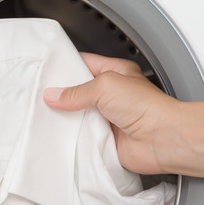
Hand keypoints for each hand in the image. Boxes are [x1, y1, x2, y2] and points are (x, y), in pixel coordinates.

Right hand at [43, 53, 179, 174]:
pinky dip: (72, 138)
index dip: (65, 66)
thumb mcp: (106, 86)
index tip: (45, 71)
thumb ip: (77, 91)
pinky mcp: (105, 140)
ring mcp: (107, 118)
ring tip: (45, 115)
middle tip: (40, 95)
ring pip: (78, 116)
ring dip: (66, 118)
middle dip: (61, 95)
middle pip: (78, 93)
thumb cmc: (148, 107)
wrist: (163, 140)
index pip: (84, 64)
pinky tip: (60, 136)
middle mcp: (112, 95)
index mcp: (115, 73)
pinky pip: (82, 138)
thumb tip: (55, 95)